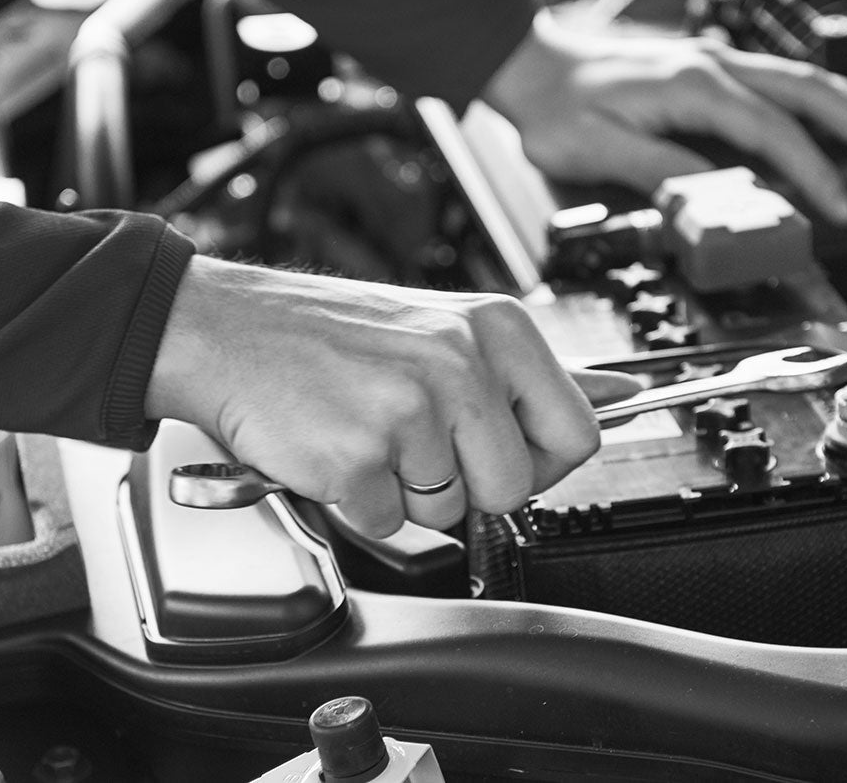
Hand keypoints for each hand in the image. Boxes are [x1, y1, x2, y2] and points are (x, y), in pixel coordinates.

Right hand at [145, 257, 638, 536]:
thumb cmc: (330, 334)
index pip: (577, 433)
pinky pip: (385, 522)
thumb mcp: (444, 326)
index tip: (494, 450)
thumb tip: (620, 392)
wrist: (226, 330)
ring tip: (365, 432)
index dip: (537, 462)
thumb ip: (530, 371)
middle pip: (515, 487)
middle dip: (466, 485)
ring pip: (448, 509)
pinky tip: (333, 446)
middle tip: (413, 442)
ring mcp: (411, 410)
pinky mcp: (360, 456)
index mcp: (496, 329)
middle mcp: (462, 362)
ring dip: (404, 490)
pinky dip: (355, 501)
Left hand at [482, 9, 846, 224]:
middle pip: (808, 92)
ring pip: (801, 78)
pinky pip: (780, 78)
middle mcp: (712, 67)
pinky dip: (820, 95)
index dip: (812, 174)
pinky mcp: (708, 69)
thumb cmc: (557, 109)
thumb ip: (660, 174)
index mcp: (693, 88)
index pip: (773, 134)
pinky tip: (839, 109)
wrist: (531, 66)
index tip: (836, 208)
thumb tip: (712, 201)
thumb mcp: (599, 151)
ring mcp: (714, 62)